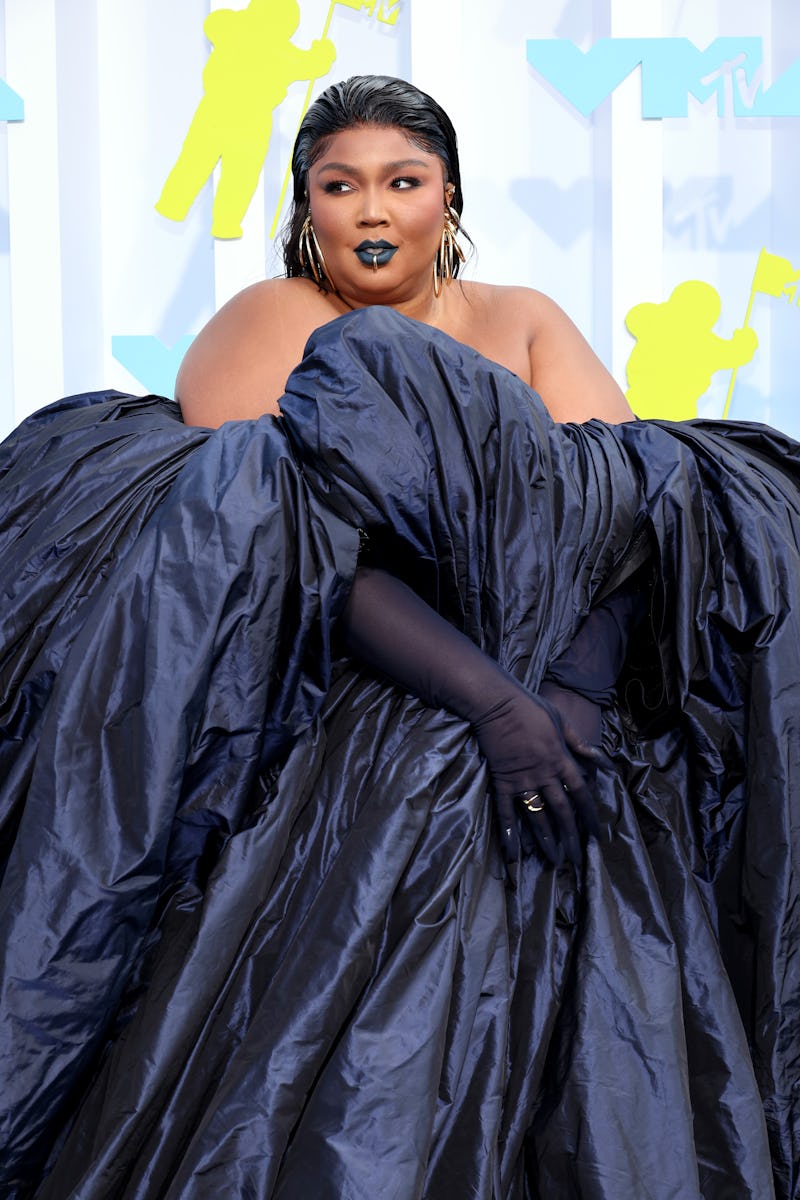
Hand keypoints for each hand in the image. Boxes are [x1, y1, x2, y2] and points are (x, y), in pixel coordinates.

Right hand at [473, 686, 601, 867]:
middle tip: (576, 858)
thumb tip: (602, 761)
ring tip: (553, 861)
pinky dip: (510, 833)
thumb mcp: (561, 721)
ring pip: (537, 816)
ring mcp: (522, 780)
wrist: (497, 704)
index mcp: (561, 760)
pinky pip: (506, 811)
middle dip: (570, 836)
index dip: (589, 816)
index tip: (596, 835)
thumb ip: (580, 744)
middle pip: (561, 811)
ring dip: (545, 840)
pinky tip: (513, 852)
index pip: (581, 793)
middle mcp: (545, 775)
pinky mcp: (502, 781)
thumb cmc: (530, 708)